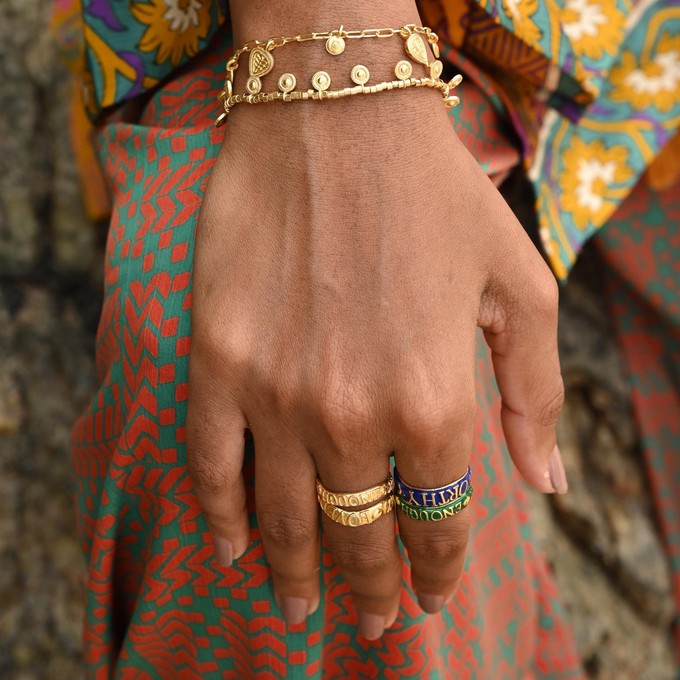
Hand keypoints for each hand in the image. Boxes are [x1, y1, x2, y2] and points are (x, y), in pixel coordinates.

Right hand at [186, 90, 563, 638]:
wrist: (335, 119)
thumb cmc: (436, 197)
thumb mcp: (522, 287)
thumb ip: (536, 395)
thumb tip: (545, 484)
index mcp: (436, 398)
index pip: (440, 518)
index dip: (439, 566)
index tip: (434, 590)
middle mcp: (354, 411)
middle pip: (361, 534)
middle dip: (374, 589)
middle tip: (376, 620)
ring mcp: (277, 390)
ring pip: (287, 516)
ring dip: (300, 576)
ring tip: (305, 612)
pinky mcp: (220, 360)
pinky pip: (214, 463)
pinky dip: (222, 518)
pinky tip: (234, 552)